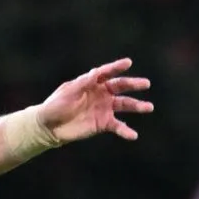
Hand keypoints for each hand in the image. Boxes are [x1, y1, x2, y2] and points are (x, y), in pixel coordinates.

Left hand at [38, 59, 153, 144]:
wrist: (49, 126)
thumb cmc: (56, 105)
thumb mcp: (68, 92)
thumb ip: (82, 83)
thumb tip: (95, 73)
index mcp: (92, 82)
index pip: (107, 73)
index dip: (117, 67)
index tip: (128, 63)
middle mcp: (102, 93)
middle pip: (121, 87)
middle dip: (134, 85)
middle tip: (146, 84)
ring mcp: (104, 108)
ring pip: (124, 105)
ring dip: (137, 106)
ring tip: (149, 107)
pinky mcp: (103, 123)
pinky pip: (118, 126)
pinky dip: (126, 131)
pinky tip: (134, 135)